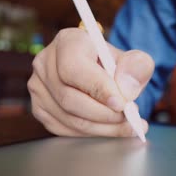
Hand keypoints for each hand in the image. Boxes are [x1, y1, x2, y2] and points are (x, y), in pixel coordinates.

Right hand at [28, 28, 154, 136]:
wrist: (103, 75)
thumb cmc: (116, 65)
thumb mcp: (134, 60)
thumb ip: (137, 68)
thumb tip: (126, 89)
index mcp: (66, 42)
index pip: (74, 68)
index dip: (98, 88)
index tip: (121, 103)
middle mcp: (45, 64)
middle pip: (69, 98)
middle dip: (104, 114)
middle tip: (130, 118)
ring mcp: (39, 88)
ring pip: (69, 119)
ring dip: (103, 128)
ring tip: (127, 125)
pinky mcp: (40, 109)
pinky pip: (66, 130)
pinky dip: (92, 134)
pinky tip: (111, 129)